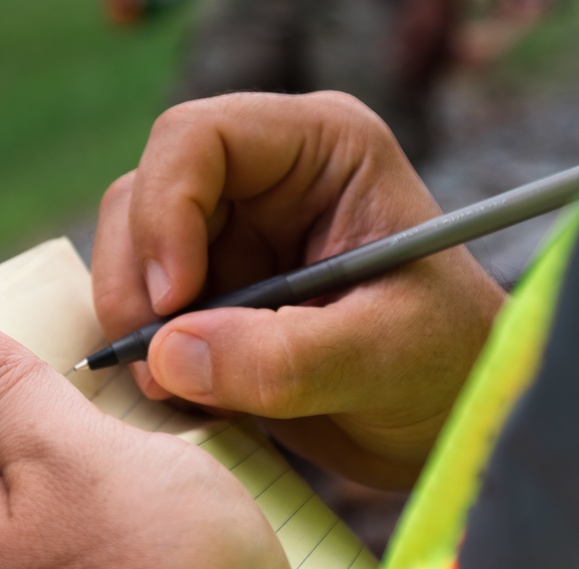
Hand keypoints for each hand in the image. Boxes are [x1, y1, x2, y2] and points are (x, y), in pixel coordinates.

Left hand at [0, 300, 352, 568]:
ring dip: (119, 404)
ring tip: (161, 353)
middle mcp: (24, 544)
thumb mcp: (71, 460)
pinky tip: (199, 422)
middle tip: (101, 305)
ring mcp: (88, 565)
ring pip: (90, 456)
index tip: (9, 273)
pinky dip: (161, 448)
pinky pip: (141, 491)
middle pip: (23, 426)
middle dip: (56, 362)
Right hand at [92, 92, 505, 488]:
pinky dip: (147, 358)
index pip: (199, 138)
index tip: (174, 300)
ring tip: (181, 395)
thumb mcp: (384, 357)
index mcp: (322, 150)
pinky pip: (143, 312)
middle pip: (144, 197)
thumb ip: (283, 357)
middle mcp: (265, 181)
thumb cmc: (447, 365)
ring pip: (131, 257)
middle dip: (138, 286)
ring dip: (138, 329)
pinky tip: (189, 399)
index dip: (166, 209)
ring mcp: (232, 238)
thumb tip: (166, 354)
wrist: (445, 419)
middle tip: (159, 371)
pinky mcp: (211, 294)